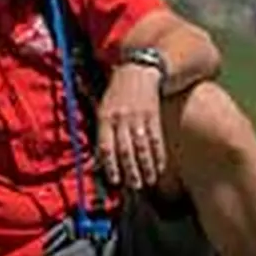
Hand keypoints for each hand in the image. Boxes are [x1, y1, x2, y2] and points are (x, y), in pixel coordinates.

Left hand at [92, 63, 168, 192]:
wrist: (137, 69)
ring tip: (148, 181)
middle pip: (125, 149)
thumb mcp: (102, 108)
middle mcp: (120, 118)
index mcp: (105, 117)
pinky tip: (159, 166)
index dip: (110, 165)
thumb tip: (96, 159)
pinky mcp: (153, 115)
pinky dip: (158, 154)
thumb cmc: (116, 93)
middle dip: (130, 170)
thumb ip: (100, 132)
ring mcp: (138, 117)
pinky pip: (156, 139)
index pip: (106, 146)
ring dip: (146, 166)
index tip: (115, 181)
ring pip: (142, 146)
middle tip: (135, 186)